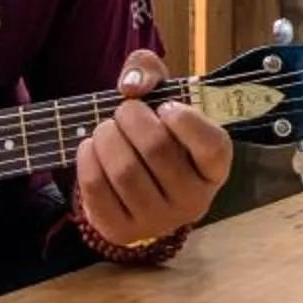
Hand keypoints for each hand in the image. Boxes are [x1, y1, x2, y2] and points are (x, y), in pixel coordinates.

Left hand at [76, 49, 233, 242]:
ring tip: (106, 129)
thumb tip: (132, 85)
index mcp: (215, 170)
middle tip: (125, 111)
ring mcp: (158, 221)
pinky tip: (91, 148)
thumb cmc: (156, 135)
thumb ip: (149, 71)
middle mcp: (194, 201)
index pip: (212, 145)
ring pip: (124, 170)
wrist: (138, 188)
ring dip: (106, 137)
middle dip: (131, 117)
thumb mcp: (161, 97)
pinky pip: (97, 189)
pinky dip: (88, 159)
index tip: (165, 108)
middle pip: (157, 149)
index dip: (185, 119)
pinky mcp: (122, 231)